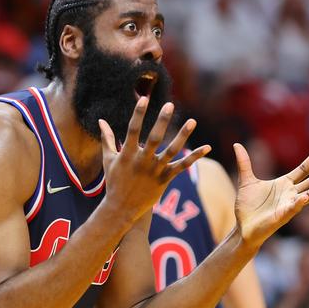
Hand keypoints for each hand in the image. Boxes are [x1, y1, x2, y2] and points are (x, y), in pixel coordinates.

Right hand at [99, 97, 210, 222]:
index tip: (144, 98)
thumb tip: (101, 120)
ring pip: (171, 151)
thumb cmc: (114, 182)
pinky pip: (182, 167)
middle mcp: (142, 161)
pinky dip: (194, 157)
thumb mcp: (109, 159)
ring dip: (183, 136)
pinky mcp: (164, 180)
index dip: (138, 114)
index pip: (133, 130)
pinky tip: (207, 148)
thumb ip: (107, 139)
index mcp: (127, 154)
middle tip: (169, 105)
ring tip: (192, 121)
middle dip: (162, 121)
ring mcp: (154, 171)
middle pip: (154, 138)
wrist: (121, 209)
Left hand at [233, 144, 308, 248]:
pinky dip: (298, 203)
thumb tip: (236, 145)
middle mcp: (290, 194)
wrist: (242, 227)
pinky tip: (304, 196)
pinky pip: (293, 209)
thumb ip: (244, 163)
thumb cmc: (247, 206)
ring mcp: (289, 205)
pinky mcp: (282, 216)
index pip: (303, 169)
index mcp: (284, 184)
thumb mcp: (246, 180)